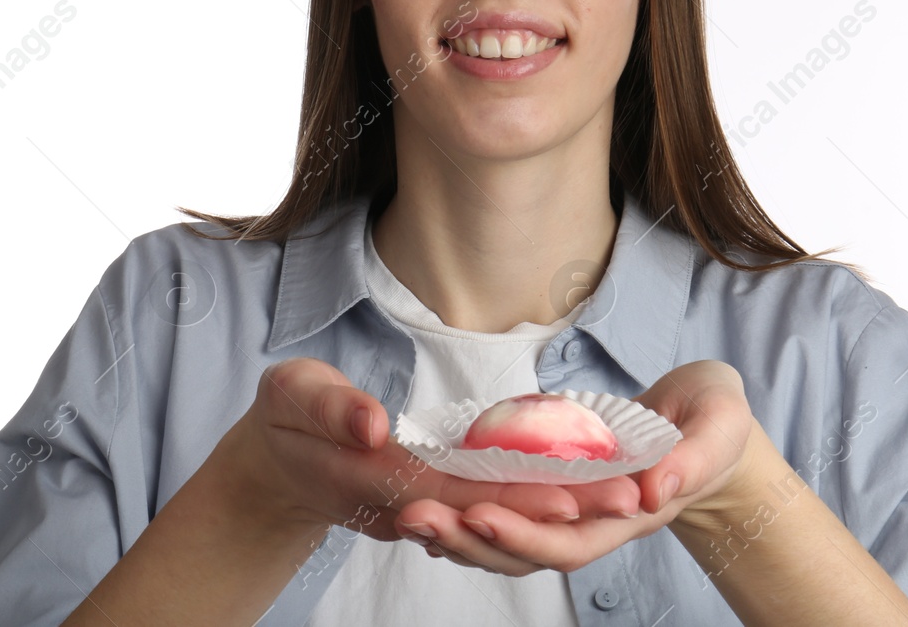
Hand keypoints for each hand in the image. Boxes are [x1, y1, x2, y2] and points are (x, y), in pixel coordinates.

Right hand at [213, 358, 644, 546]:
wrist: (276, 456)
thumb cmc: (283, 417)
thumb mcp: (290, 396)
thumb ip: (329, 409)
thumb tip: (374, 426)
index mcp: (374, 480)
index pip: (455, 494)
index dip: (513, 496)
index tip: (571, 496)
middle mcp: (407, 504)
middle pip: (493, 510)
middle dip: (562, 507)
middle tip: (630, 497)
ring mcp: (423, 505)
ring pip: (500, 511)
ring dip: (561, 505)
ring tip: (625, 492)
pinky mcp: (436, 495)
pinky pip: (492, 499)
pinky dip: (538, 493)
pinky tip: (584, 478)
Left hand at [392, 360, 758, 573]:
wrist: (708, 425)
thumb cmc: (715, 422)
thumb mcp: (719, 426)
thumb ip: (693, 458)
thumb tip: (656, 488)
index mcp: (629, 512)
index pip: (569, 540)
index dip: (523, 535)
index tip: (478, 515)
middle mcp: (591, 520)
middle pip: (523, 549)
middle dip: (468, 539)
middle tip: (412, 517)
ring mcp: (569, 505)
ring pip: (506, 536)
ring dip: (455, 531)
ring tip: (404, 515)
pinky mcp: (552, 483)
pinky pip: (504, 507)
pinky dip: (463, 510)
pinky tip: (425, 501)